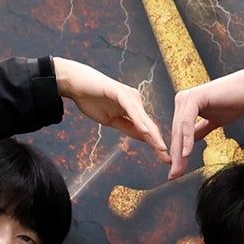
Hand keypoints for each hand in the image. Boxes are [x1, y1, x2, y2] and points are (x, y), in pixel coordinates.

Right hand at [52, 57, 168, 162]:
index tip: (165, 159)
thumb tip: (144, 138)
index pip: (147, 130)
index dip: (156, 144)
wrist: (75, 84)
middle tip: (168, 159)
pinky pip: (131, 109)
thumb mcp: (111, 121)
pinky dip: (138, 120)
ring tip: (161, 149)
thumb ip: (128, 128)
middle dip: (159, 143)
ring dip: (153, 135)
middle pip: (149, 125)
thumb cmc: (91, 100)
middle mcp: (135, 101)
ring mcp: (128, 96)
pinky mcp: (120, 92)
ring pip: (143, 119)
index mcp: (134, 109)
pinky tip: (145, 131)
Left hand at [168, 69, 243, 177]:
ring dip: (179, 152)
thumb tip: (189, 144)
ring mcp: (186, 98)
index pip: (179, 134)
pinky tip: (186, 153)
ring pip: (180, 130)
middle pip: (177, 133)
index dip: (177, 154)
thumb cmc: (233, 104)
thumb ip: (200, 131)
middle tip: (174, 175)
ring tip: (178, 169)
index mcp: (185, 106)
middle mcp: (182, 100)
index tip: (176, 172)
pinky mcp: (193, 97)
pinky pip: (187, 122)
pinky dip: (187, 139)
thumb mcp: (213, 122)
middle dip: (176, 157)